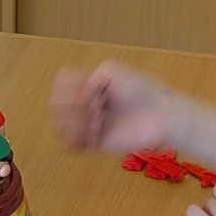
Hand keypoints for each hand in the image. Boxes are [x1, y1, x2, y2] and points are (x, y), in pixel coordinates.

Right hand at [49, 61, 177, 152]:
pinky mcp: (95, 145)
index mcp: (88, 87)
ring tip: (98, 121)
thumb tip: (80, 98)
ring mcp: (88, 126)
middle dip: (71, 105)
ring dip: (75, 122)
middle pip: (55, 105)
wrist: (160, 115)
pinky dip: (74, 139)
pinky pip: (70, 146)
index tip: (88, 88)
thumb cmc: (141, 89)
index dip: (67, 86)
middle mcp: (85, 106)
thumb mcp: (113, 70)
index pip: (59, 84)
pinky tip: (93, 134)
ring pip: (59, 126)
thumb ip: (91, 77)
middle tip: (97, 105)